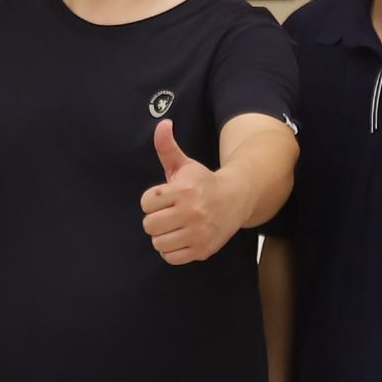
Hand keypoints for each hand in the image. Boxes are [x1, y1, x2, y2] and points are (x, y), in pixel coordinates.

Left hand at [140, 118, 246, 266]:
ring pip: (158, 243)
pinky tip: (181, 238)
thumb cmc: (203, 182)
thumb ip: (167, 146)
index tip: (164, 198)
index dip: (152, 200)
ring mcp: (198, 233)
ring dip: (163, 236)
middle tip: (168, 214)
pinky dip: (171, 250)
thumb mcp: (184, 164)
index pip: (146, 203)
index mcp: (184, 190)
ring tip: (174, 226)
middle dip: (156, 219)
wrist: (236, 199)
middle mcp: (192, 212)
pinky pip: (171, 257)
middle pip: (149, 225)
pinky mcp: (202, 250)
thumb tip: (163, 124)